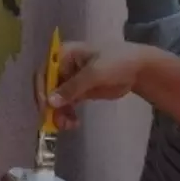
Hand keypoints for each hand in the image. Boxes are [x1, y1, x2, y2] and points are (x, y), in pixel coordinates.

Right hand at [34, 41, 150, 130]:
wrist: (138, 69)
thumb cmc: (116, 62)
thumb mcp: (94, 73)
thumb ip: (72, 87)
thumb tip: (50, 102)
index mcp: (64, 55)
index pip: (44, 72)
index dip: (41, 89)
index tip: (45, 106)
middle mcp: (63, 67)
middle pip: (47, 88)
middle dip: (50, 105)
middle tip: (55, 122)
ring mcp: (71, 80)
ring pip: (56, 99)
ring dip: (58, 113)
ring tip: (68, 125)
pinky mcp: (80, 92)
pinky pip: (67, 105)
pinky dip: (67, 114)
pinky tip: (73, 123)